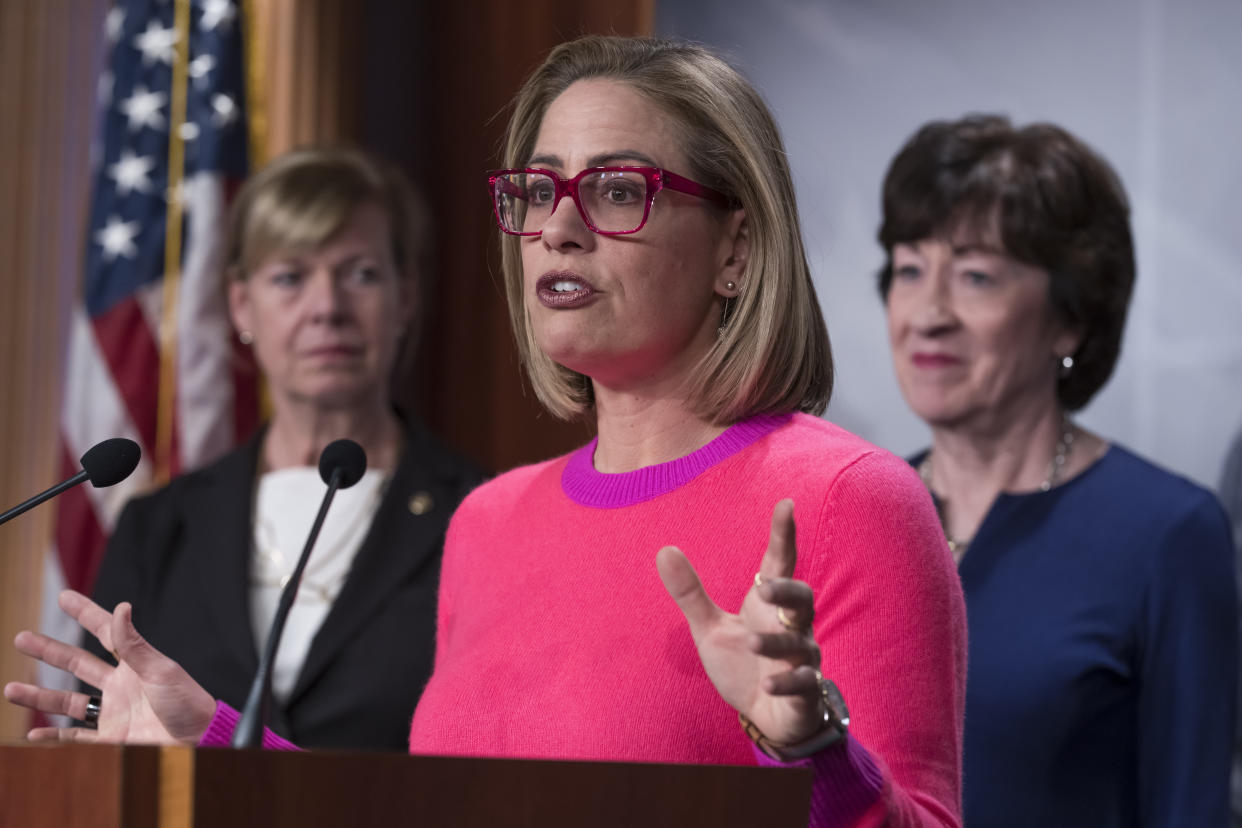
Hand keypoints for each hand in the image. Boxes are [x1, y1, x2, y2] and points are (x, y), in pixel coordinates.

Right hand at [4, 589, 215, 744]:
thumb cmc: (188, 702)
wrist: (200, 739)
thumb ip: (135, 644)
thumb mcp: (161, 669)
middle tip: (21, 638)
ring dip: (39, 696)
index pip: (105, 632)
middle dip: (49, 652)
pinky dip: (53, 738)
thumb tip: (122, 608)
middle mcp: (120, 685)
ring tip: (9, 689)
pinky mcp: (111, 738)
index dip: (86, 614)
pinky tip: (32, 735)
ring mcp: (113, 712)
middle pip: (77, 664)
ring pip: (67, 702)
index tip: (65, 596)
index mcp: (135, 663)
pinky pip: (75, 737)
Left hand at [657, 498, 826, 745]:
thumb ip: (691, 593)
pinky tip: (767, 683)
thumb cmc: (743, 664)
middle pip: (801, 598)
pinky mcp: (804, 691)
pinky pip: (804, 682)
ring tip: (752, 643)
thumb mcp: (710, 629)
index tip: (785, 503)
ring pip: (800, 642)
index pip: (780, 563)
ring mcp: (802, 658)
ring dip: (777, 642)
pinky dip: (786, 681)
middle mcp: (791, 626)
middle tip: (763, 588)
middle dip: (786, 590)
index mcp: (769, 605)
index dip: (783, 534)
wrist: (769, 716)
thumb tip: (664, 549)